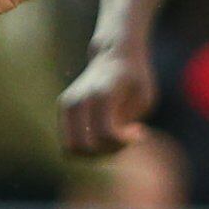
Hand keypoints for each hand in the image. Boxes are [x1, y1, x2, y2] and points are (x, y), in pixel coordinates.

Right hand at [60, 37, 157, 154]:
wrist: (114, 54)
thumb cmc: (135, 79)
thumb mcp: (144, 99)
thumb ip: (128, 124)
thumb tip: (111, 145)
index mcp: (104, 93)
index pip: (107, 132)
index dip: (124, 141)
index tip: (139, 130)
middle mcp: (80, 99)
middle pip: (84, 146)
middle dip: (107, 151)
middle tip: (125, 138)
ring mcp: (67, 104)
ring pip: (70, 149)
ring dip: (95, 153)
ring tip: (114, 137)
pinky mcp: (63, 109)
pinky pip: (69, 143)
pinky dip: (87, 148)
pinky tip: (104, 134)